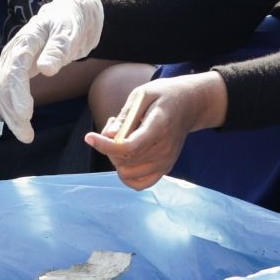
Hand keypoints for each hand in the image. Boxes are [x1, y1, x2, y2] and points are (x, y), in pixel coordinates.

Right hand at [0, 0, 104, 143]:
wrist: (68, 14)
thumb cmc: (69, 22)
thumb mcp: (69, 32)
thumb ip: (58, 49)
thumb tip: (46, 69)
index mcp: (25, 41)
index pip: (15, 70)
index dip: (17, 94)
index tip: (25, 115)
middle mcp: (13, 53)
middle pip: (4, 85)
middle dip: (12, 112)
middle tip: (26, 134)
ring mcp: (12, 62)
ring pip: (2, 92)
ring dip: (10, 115)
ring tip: (26, 135)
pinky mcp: (16, 70)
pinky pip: (8, 93)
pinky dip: (11, 110)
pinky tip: (21, 124)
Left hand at [85, 72, 222, 189]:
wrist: (190, 105)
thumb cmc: (164, 96)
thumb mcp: (142, 95)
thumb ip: (125, 117)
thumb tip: (108, 136)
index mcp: (159, 127)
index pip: (128, 147)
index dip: (105, 145)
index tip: (89, 136)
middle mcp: (165, 149)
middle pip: (124, 161)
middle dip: (109, 146)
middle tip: (113, 125)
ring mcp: (166, 162)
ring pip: (127, 174)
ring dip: (116, 159)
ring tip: (121, 138)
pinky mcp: (165, 169)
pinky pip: (138, 184)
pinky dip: (126, 174)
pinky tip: (126, 156)